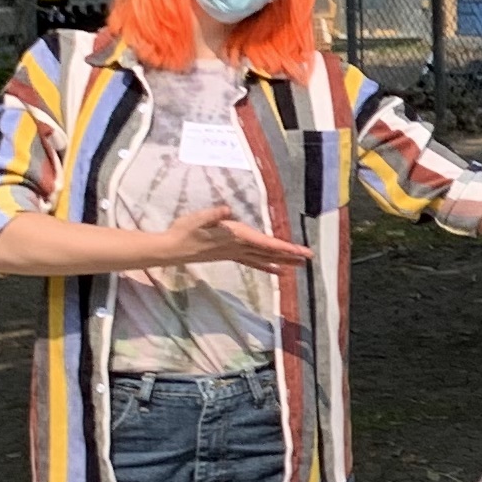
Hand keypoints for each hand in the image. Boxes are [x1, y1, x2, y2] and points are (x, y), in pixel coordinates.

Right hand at [151, 206, 309, 273]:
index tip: (301, 252)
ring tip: (300, 266)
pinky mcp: (229, 255)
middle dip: (290, 255)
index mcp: (236, 237)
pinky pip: (253, 262)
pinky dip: (267, 266)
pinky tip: (276, 271)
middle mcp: (239, 247)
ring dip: (282, 261)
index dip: (285, 248)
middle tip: (310, 258)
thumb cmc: (184, 231)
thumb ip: (212, 214)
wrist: (171, 249)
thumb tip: (225, 210)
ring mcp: (234, 253)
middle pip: (270, 252)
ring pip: (264, 258)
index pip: (266, 243)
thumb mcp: (197, 218)